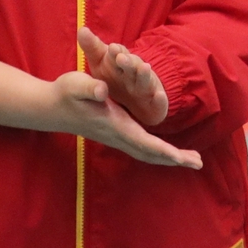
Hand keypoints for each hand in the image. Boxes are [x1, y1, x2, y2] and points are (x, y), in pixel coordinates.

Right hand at [0, 37, 198, 168]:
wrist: (50, 106)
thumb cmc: (65, 93)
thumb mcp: (76, 84)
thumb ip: (88, 87)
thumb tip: (102, 90)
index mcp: (115, 126)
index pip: (146, 143)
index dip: (167, 151)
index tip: (186, 158)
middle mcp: (119, 134)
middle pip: (150, 152)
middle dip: (174, 158)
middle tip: (197, 162)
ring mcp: (117, 136)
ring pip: (146, 151)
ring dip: (168, 156)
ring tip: (189, 158)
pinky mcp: (115, 132)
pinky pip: (141, 145)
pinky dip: (157, 149)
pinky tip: (167, 149)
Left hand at [79, 26, 167, 127]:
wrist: (137, 101)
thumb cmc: (115, 78)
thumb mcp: (101, 64)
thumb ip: (92, 47)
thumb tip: (82, 28)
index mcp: (121, 64)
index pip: (119, 55)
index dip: (116, 52)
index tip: (111, 48)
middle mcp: (135, 73)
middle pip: (132, 66)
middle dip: (128, 61)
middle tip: (121, 58)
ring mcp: (146, 87)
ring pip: (145, 80)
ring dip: (145, 74)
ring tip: (144, 68)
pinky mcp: (155, 103)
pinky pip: (158, 102)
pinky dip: (160, 99)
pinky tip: (159, 96)